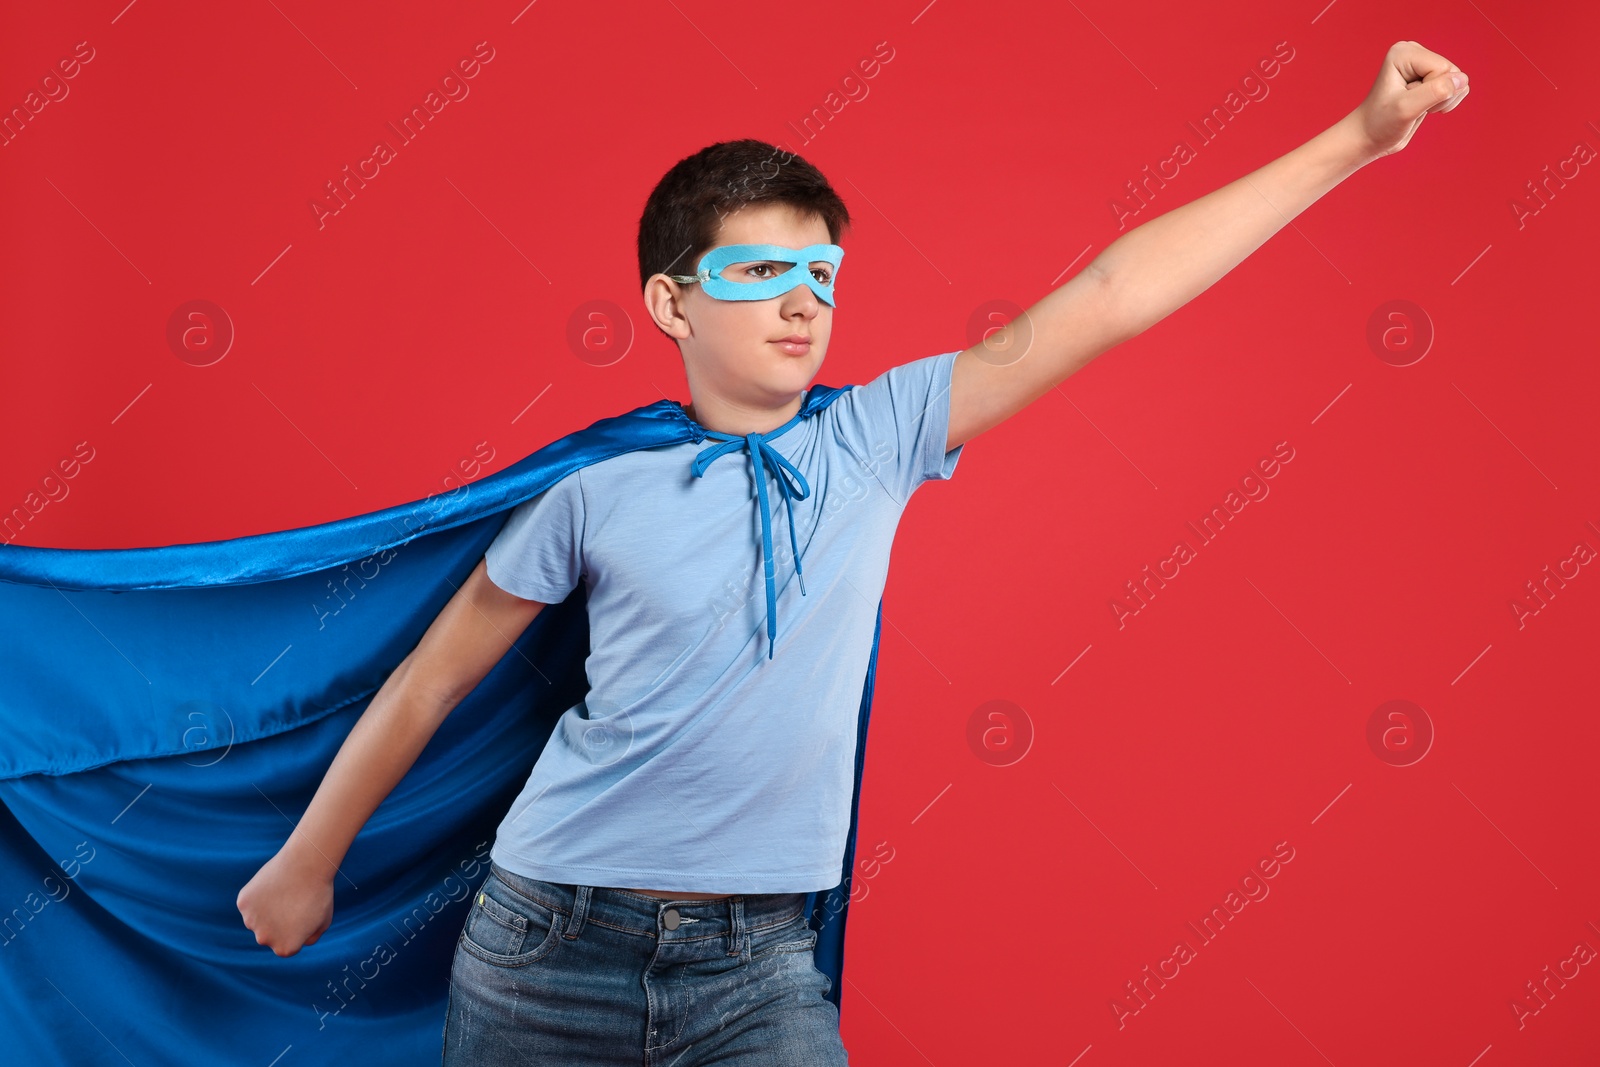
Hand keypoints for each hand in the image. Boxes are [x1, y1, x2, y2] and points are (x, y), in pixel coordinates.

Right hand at [237, 848, 334, 957]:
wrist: (307, 865)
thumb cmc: (318, 893)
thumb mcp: (323, 922)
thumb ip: (309, 938)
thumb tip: (298, 943)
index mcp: (284, 948)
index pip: (288, 943)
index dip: (297, 926)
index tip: (304, 912)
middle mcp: (265, 939)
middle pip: (271, 932)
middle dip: (280, 920)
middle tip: (293, 900)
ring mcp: (251, 922)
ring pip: (258, 919)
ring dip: (267, 909)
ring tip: (283, 892)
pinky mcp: (243, 903)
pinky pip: (250, 902)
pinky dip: (258, 895)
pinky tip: (273, 884)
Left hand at [1345, 40, 1470, 161]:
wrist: (1369, 137)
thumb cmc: (1380, 124)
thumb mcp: (1406, 109)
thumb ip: (1435, 92)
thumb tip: (1462, 79)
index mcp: (1404, 52)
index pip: (1442, 69)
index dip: (1432, 92)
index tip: (1407, 102)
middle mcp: (1414, 52)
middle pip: (1451, 72)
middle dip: (1438, 96)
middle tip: (1412, 107)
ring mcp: (1423, 64)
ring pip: (1458, 80)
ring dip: (1442, 100)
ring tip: (1416, 107)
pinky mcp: (1430, 77)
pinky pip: (1457, 86)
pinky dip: (1446, 102)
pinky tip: (1424, 107)